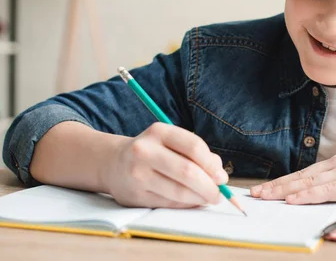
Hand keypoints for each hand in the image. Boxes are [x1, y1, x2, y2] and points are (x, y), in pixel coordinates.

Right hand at [102, 122, 227, 208]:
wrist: (113, 163)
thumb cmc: (153, 152)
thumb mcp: (172, 142)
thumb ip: (198, 154)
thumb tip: (219, 176)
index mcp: (159, 132)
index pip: (194, 147)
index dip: (212, 165)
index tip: (221, 177)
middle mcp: (145, 150)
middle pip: (187, 172)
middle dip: (209, 186)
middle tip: (219, 194)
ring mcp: (137, 174)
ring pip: (179, 191)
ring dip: (199, 198)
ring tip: (208, 199)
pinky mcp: (134, 195)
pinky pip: (168, 203)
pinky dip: (185, 204)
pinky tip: (191, 201)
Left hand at [250, 154, 335, 208]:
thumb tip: (320, 196)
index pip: (303, 174)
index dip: (281, 183)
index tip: (263, 189)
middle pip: (300, 177)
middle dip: (275, 187)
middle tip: (254, 194)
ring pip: (308, 182)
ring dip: (284, 191)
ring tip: (265, 197)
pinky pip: (326, 191)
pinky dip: (308, 195)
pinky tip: (294, 200)